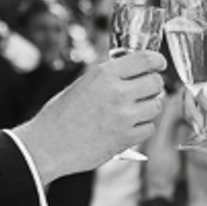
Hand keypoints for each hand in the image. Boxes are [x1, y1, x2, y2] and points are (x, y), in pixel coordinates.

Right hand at [12, 50, 166, 178]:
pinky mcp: (126, 138)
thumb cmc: (59, 116)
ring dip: (149, 106)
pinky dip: (142, 127)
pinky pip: (149, 127)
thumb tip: (130, 72)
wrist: (48, 145)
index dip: (157, 61)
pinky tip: (129, 126)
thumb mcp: (82, 84)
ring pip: (156, 105)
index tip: (159, 64)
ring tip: (135, 110)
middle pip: (155, 82)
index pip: (145, 60)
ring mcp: (124, 116)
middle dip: (153, 85)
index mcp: (104, 75)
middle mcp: (117, 93)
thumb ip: (108, 77)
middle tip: (146, 89)